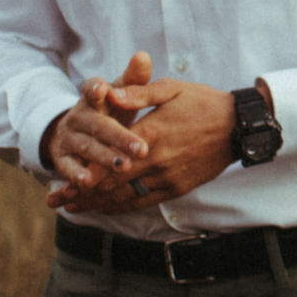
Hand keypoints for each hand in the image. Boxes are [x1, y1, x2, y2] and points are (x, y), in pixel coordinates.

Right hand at [42, 52, 153, 204]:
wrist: (78, 131)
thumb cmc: (110, 109)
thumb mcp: (119, 92)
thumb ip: (133, 78)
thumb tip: (143, 55)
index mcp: (93, 96)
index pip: (92, 89)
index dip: (96, 89)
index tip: (103, 89)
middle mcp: (80, 116)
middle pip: (99, 125)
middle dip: (119, 137)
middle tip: (141, 149)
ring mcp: (70, 137)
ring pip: (87, 147)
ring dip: (103, 158)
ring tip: (122, 167)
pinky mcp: (62, 158)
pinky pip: (68, 168)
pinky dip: (75, 176)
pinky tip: (87, 183)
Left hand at [60, 78, 239, 214]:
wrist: (240, 127)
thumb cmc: (204, 103)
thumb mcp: (171, 88)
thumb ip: (138, 91)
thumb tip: (109, 94)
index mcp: (152, 134)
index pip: (111, 159)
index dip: (84, 173)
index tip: (61, 182)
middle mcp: (157, 161)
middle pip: (112, 183)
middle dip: (81, 193)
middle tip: (56, 201)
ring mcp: (168, 178)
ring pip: (126, 197)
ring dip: (97, 204)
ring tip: (73, 208)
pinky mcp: (178, 188)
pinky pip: (144, 202)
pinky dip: (121, 207)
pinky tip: (105, 208)